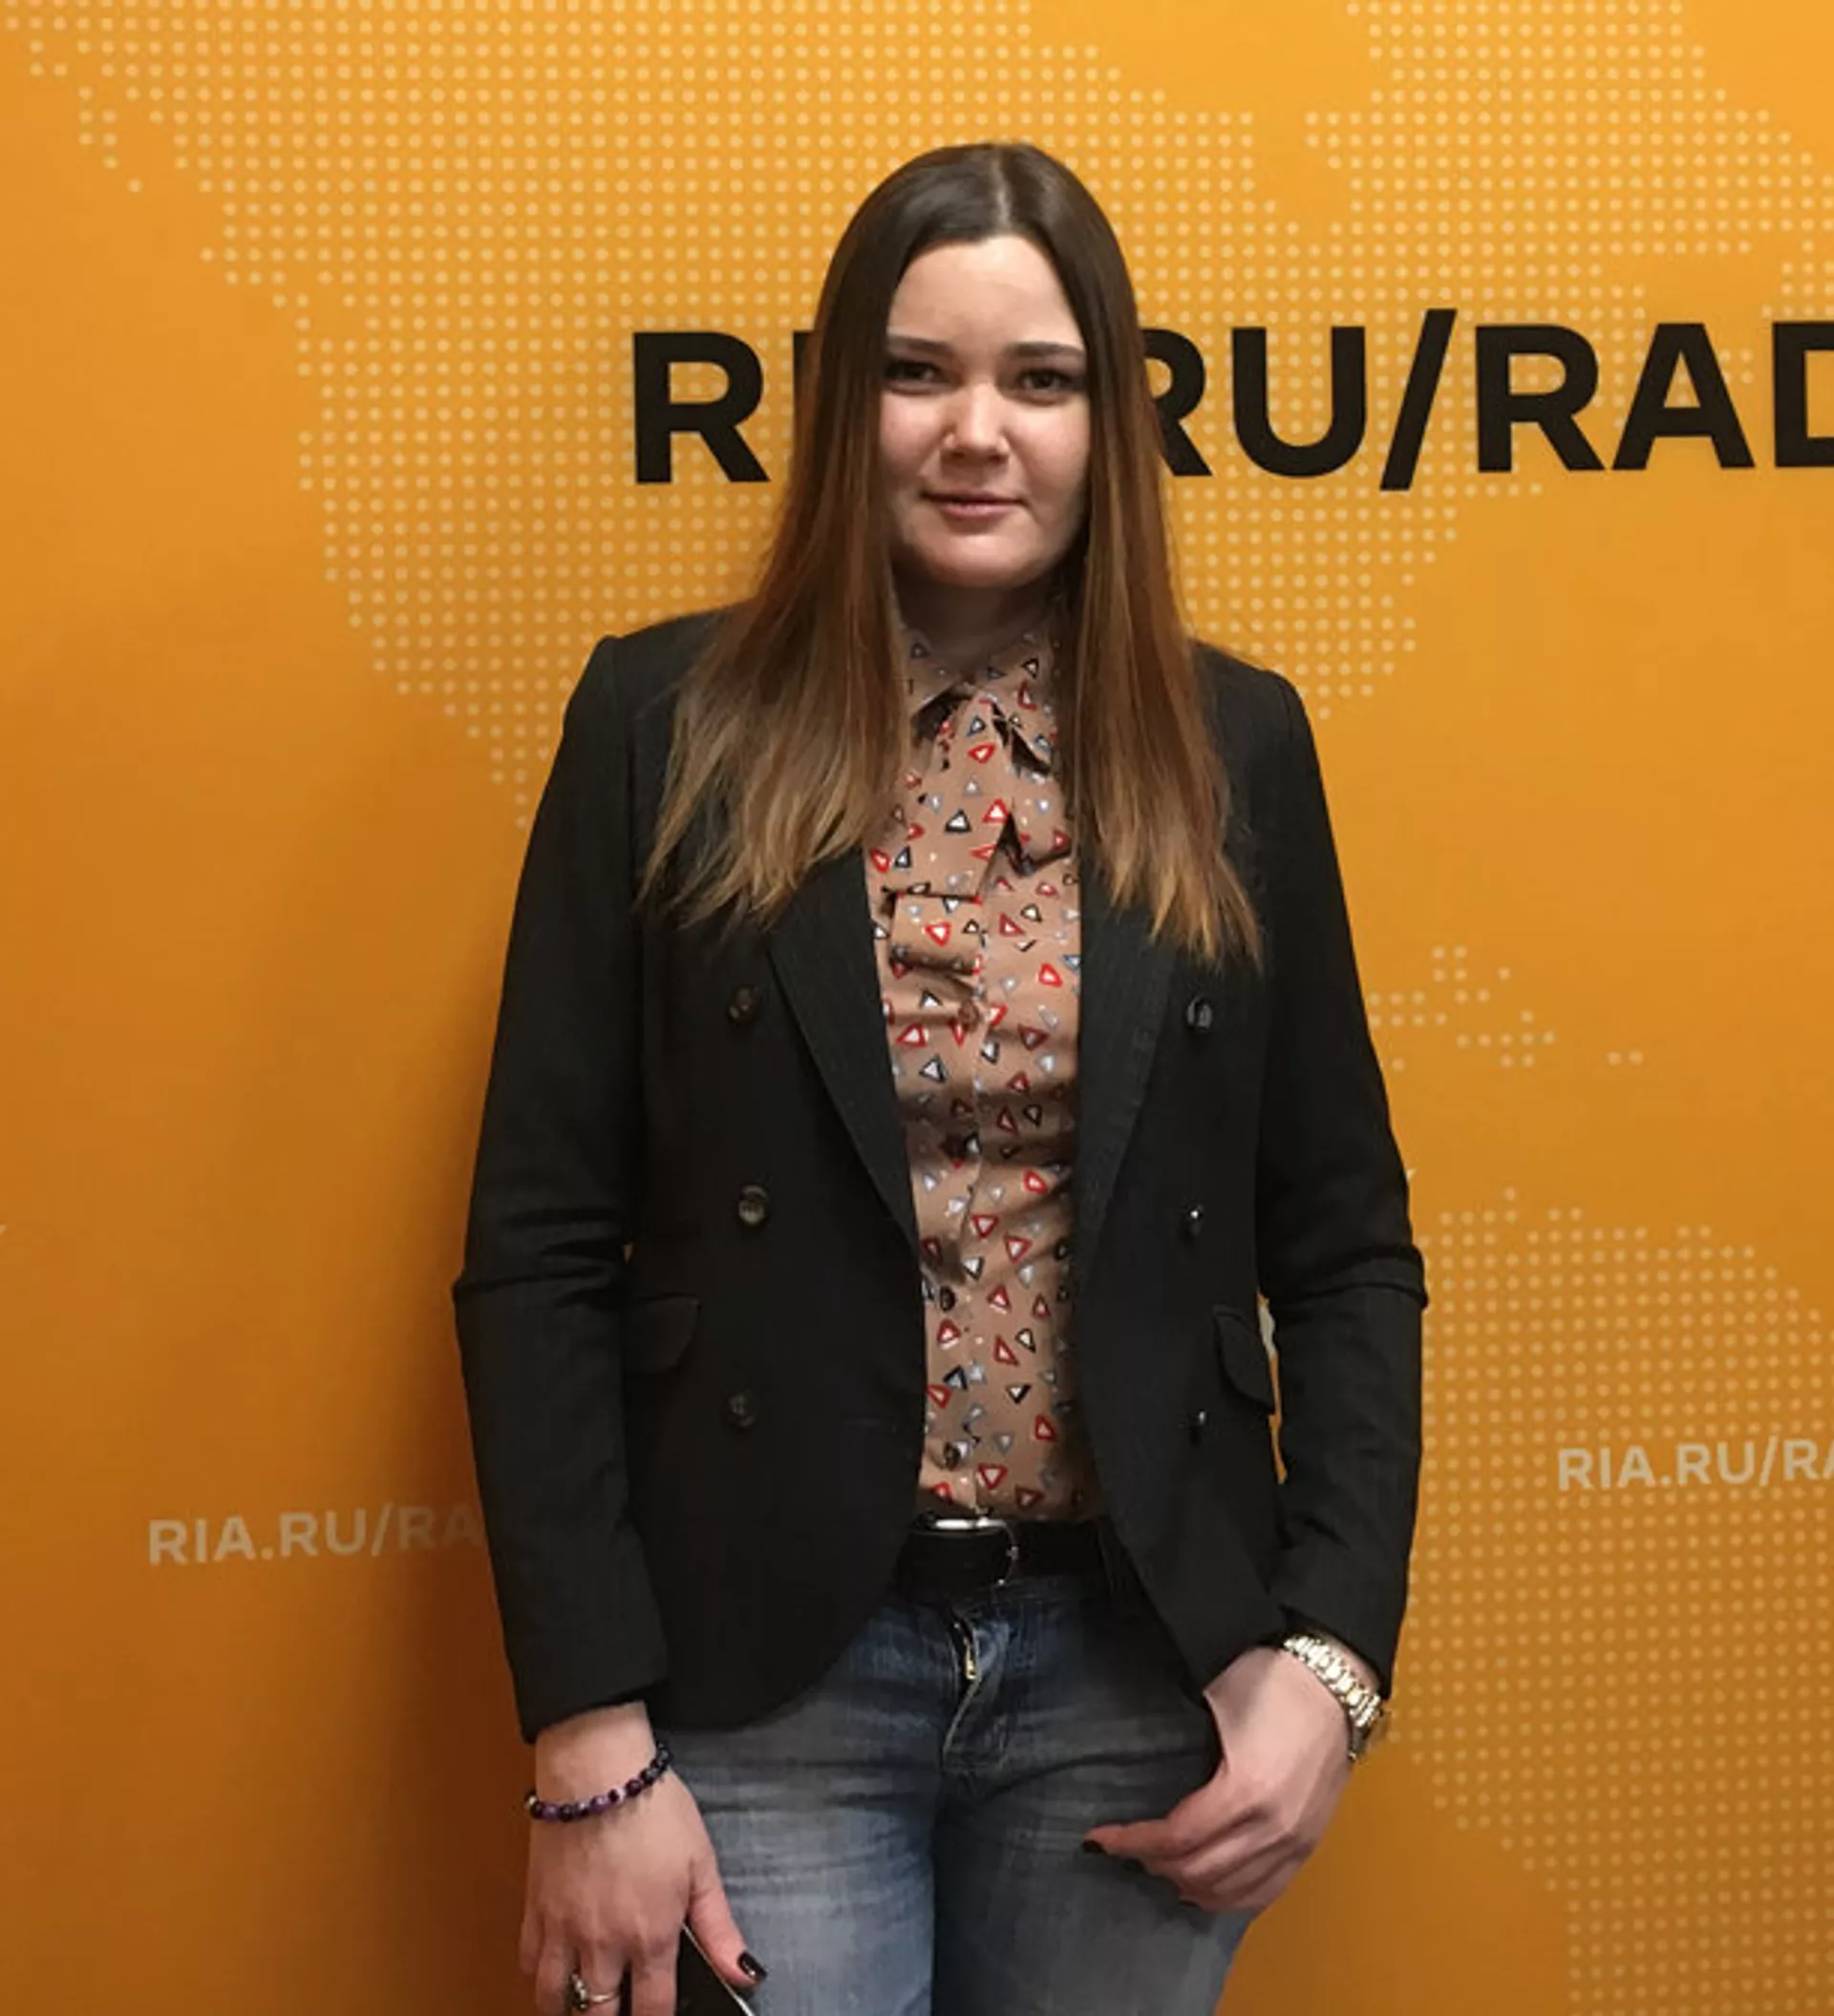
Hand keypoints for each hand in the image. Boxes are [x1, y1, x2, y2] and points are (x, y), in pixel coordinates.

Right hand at [522, 1707, 757, 2015]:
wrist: (598, 1769)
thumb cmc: (653, 1809)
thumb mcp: (702, 1865)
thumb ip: (719, 1928)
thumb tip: (744, 1972)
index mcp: (649, 1937)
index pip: (651, 2012)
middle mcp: (602, 1944)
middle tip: (622, 2007)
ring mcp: (563, 1929)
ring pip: (554, 2000)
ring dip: (572, 2007)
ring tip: (588, 2000)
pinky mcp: (535, 1907)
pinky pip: (527, 1962)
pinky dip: (539, 1975)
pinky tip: (556, 1966)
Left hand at [1082, 1644, 1355, 1913]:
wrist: (1334, 1681)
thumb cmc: (1272, 1681)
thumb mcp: (1214, 1701)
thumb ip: (1181, 1746)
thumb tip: (1138, 1769)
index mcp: (1246, 1791)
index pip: (1176, 1838)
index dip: (1132, 1842)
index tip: (1099, 1839)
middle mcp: (1273, 1828)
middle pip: (1199, 1872)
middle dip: (1154, 1864)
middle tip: (1127, 1848)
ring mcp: (1296, 1842)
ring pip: (1230, 1892)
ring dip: (1188, 1884)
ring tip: (1159, 1866)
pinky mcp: (1310, 1846)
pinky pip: (1265, 1893)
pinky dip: (1228, 1897)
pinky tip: (1204, 1888)